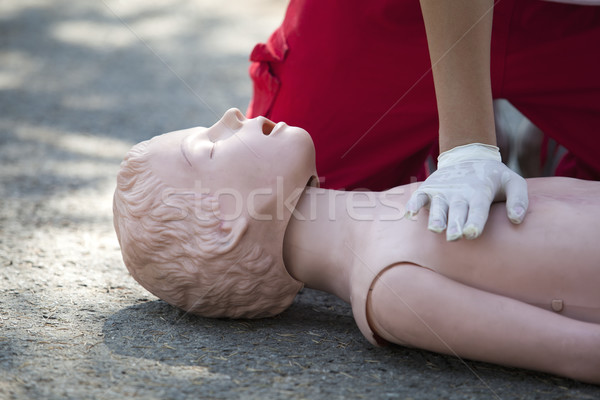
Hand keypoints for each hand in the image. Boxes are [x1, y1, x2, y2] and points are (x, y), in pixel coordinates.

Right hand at [405, 143, 527, 240]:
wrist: (468, 156)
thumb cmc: (493, 177)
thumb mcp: (513, 182)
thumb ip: (519, 199)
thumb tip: (517, 220)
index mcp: (480, 192)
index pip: (478, 209)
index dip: (475, 221)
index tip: (471, 233)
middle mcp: (459, 192)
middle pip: (457, 210)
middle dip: (455, 224)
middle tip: (454, 237)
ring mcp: (442, 191)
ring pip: (438, 206)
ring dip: (436, 217)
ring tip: (435, 229)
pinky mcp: (428, 190)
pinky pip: (418, 197)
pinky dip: (413, 204)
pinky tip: (410, 213)